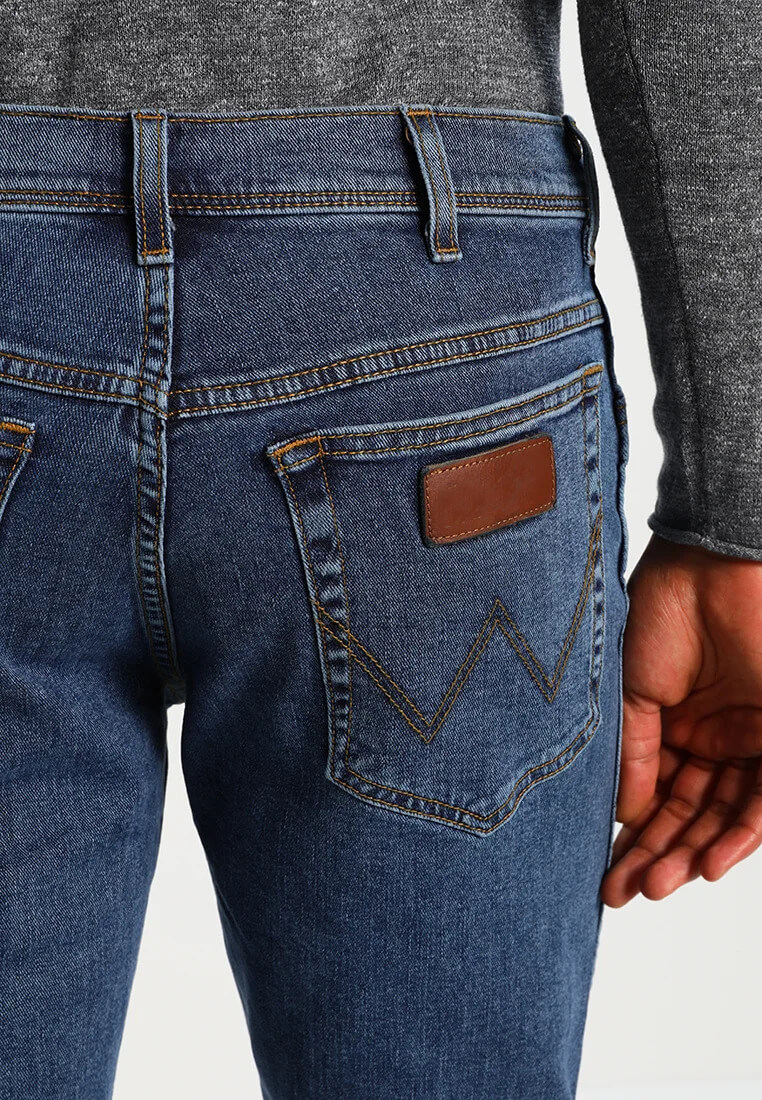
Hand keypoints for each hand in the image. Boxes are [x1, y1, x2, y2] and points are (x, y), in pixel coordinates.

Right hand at [602, 533, 761, 905]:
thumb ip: (635, 759)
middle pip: (688, 812)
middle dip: (660, 855)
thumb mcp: (632, 696)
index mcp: (670, 722)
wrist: (710, 570)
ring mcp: (747, 737)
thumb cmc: (661, 614)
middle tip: (631, 891)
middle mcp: (710, 735)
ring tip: (663, 886)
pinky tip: (710, 861)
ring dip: (696, 853)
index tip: (608, 875)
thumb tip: (628, 819)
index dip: (633, 836)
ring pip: (725, 813)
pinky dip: (741, 833)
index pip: (655, 794)